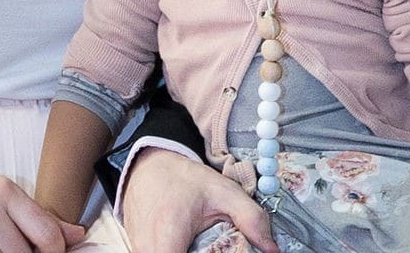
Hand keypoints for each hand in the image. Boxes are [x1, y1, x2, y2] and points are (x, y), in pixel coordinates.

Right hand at [117, 149, 276, 252]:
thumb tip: (272, 249)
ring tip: (200, 244)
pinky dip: (176, 252)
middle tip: (213, 247)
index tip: (217, 252)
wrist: (150, 165)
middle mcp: (146, 246)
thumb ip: (250, 218)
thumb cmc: (185, 179)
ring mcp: (138, 250)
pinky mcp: (137, 250)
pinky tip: (188, 245)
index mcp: (167, 234)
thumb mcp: (224, 191)